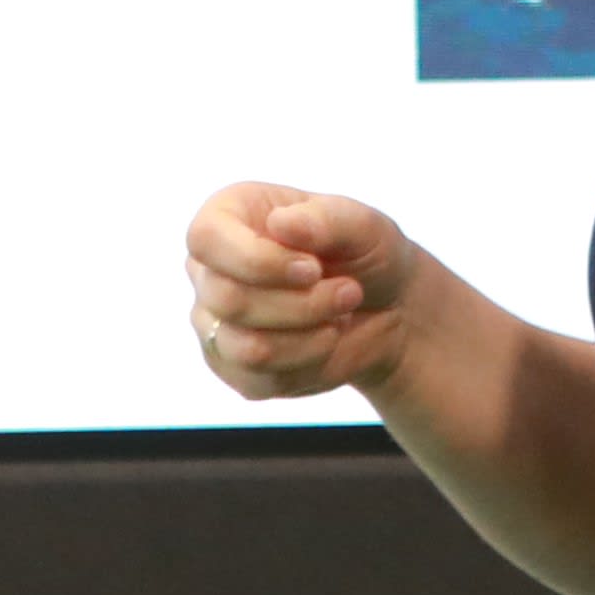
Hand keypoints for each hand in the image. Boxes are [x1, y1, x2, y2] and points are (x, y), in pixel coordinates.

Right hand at [185, 182, 417, 400]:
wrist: (388, 308)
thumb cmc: (365, 254)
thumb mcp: (361, 225)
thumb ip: (324, 219)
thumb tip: (279, 224)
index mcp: (227, 216)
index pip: (206, 239)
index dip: (258, 260)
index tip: (314, 268)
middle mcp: (209, 269)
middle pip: (228, 298)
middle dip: (302, 303)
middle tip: (350, 291)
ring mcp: (214, 321)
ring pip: (244, 346)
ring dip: (309, 335)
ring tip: (342, 314)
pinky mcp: (232, 366)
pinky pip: (257, 378)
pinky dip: (308, 362)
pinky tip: (327, 339)